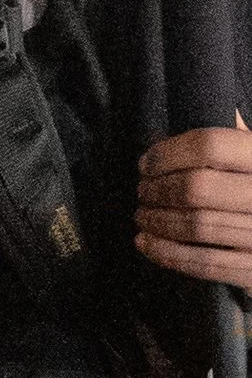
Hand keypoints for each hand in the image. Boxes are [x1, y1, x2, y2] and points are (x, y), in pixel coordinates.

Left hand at [137, 121, 251, 290]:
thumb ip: (235, 137)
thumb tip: (195, 113)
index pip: (211, 145)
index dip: (168, 152)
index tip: (146, 163)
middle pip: (197, 188)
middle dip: (158, 190)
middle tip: (142, 192)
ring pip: (196, 226)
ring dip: (157, 222)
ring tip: (142, 216)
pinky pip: (205, 264)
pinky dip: (168, 254)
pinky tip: (147, 244)